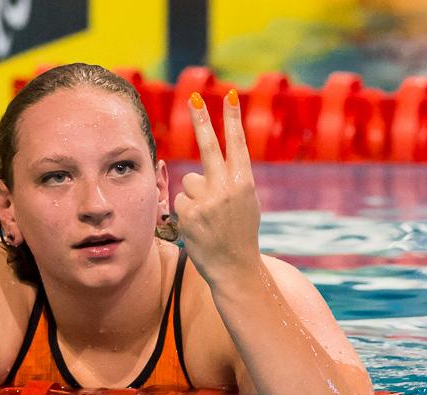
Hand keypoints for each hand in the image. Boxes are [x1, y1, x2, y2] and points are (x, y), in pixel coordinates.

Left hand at [173, 91, 261, 286]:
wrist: (235, 268)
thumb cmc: (239, 234)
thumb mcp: (245, 203)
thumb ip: (230, 182)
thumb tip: (202, 169)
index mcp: (245, 182)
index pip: (237, 144)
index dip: (232, 119)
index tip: (230, 95)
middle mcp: (227, 187)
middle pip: (208, 146)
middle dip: (201, 120)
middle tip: (193, 98)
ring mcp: (207, 200)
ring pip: (189, 181)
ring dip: (193, 196)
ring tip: (207, 218)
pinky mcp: (189, 213)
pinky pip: (180, 200)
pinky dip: (185, 212)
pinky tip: (198, 227)